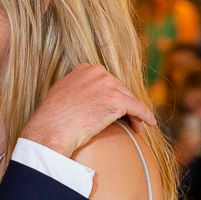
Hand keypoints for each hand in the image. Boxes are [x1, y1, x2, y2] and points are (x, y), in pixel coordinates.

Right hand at [20, 64, 156, 157]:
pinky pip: (138, 108)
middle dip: (125, 104)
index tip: (115, 108)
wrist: (51, 130)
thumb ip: (77, 90)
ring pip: (129, 98)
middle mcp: (97, 72)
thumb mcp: (62, 94)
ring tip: (136, 126)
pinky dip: (145, 116)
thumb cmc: (52, 120)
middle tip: (128, 120)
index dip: (112, 95)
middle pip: (120, 88)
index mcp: (84, 69)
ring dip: (134, 113)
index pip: (106, 81)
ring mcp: (107, 84)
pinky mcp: (117, 100)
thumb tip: (86, 99)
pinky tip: (149, 124)